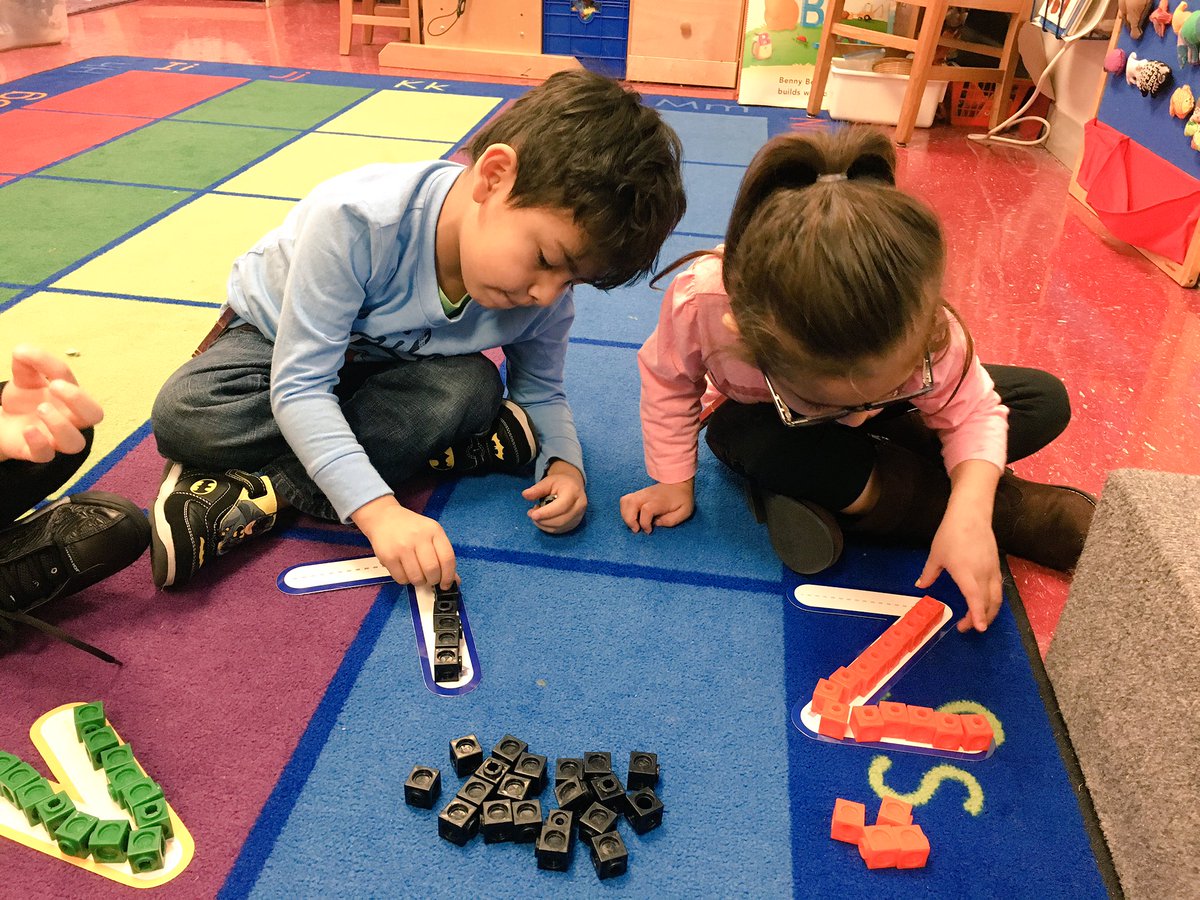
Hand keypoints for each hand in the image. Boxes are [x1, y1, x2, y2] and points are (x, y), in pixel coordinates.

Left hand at [0, 345, 103, 463]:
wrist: (5, 424)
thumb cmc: (26, 400)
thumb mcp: (25, 377)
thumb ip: (27, 363)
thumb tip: (23, 350)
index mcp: (71, 398)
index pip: (75, 382)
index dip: (54, 368)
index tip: (30, 357)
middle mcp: (70, 419)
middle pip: (94, 415)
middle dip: (78, 400)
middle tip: (55, 386)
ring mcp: (56, 439)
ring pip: (75, 443)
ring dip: (61, 425)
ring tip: (41, 409)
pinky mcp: (37, 453)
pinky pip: (46, 456)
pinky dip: (39, 443)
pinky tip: (28, 430)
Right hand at [351, 495, 456, 588]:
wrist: (384, 518)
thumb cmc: (411, 527)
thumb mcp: (431, 533)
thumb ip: (443, 555)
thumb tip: (454, 580)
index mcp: (434, 530)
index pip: (448, 558)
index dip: (449, 576)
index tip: (446, 584)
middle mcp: (419, 537)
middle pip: (432, 570)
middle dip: (433, 580)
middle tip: (431, 579)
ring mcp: (402, 547)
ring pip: (417, 577)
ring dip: (419, 582)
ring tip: (417, 574)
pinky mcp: (388, 556)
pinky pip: (401, 579)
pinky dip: (406, 580)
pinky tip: (405, 571)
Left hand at [522, 459, 585, 532]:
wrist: (573, 486)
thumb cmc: (560, 483)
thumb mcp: (548, 481)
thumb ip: (537, 489)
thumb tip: (525, 495)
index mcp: (573, 492)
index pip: (561, 506)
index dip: (546, 513)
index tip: (533, 514)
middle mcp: (579, 506)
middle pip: (560, 520)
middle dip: (543, 520)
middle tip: (531, 513)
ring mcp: (578, 516)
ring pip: (559, 527)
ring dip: (543, 524)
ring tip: (536, 515)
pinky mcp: (574, 523)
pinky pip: (559, 530)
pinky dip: (547, 527)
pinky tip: (542, 520)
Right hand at [619, 479, 694, 533]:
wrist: (678, 482)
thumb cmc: (682, 498)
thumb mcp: (685, 511)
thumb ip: (672, 520)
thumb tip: (656, 523)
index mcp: (659, 501)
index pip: (646, 510)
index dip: (645, 523)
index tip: (649, 530)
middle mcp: (647, 495)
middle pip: (630, 503)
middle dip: (629, 520)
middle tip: (637, 529)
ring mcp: (641, 493)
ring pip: (625, 501)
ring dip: (625, 515)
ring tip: (633, 524)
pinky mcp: (638, 494)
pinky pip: (625, 500)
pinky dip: (625, 510)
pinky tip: (632, 517)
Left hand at [916, 506, 1002, 632]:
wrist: (971, 515)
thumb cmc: (951, 534)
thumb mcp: (936, 555)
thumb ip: (929, 573)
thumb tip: (920, 585)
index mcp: (966, 573)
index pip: (975, 598)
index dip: (977, 615)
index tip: (978, 628)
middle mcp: (983, 574)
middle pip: (989, 603)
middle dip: (981, 619)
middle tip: (967, 627)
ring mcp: (992, 570)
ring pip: (997, 597)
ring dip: (990, 612)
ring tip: (979, 620)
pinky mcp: (996, 565)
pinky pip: (998, 588)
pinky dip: (994, 600)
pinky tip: (986, 603)